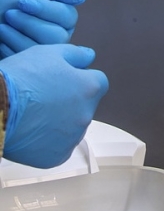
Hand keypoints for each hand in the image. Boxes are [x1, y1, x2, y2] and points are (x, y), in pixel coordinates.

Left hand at [0, 0, 86, 56]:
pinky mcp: (30, 65)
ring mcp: (44, 52)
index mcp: (59, 17)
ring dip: (20, 34)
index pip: (68, 16)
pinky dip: (11, 46)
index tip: (23, 2)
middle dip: (30, 22)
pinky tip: (2, 39)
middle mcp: (57, 35)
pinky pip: (29, 59)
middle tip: (10, 14)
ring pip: (45, 47)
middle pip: (58, 34)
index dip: (47, 9)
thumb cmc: (0, 0)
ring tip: (4, 26)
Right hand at [0, 44, 108, 167]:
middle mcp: (87, 114)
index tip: (60, 81)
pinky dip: (48, 142)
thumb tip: (89, 57)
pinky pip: (58, 147)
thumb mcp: (48, 53)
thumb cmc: (19, 79)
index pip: (96, 82)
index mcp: (89, 88)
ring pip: (72, 127)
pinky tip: (31, 132)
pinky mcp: (57, 156)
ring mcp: (72, 137)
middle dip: (69, 101)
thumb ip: (76, 54)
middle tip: (42, 98)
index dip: (78, 79)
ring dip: (60, 122)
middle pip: (84, 105)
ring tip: (33, 115)